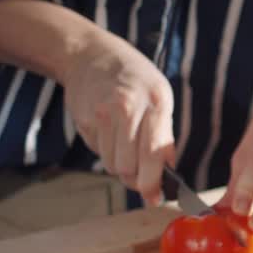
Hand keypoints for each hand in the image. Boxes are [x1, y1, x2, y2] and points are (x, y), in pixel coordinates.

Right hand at [60, 31, 174, 204]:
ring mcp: (103, 114)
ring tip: (124, 145)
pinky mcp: (84, 119)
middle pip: (128, 168)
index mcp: (156, 104)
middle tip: (140, 176)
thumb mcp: (160, 99)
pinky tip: (108, 131)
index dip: (153, 183)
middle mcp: (128, 108)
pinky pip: (97, 151)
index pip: (153, 156)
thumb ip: (164, 137)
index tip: (154, 197)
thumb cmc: (135, 80)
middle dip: (135, 179)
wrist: (93, 55)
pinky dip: (105, 150)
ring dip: (119, 165)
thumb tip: (167, 174)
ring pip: (111, 165)